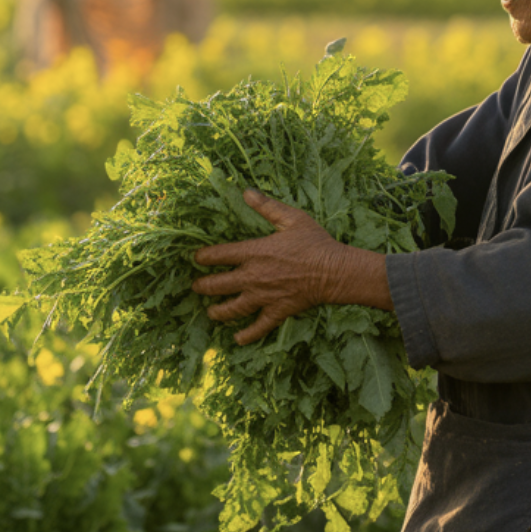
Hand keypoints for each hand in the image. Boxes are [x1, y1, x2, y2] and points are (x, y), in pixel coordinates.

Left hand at [192, 190, 390, 344]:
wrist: (334, 271)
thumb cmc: (315, 243)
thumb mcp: (292, 218)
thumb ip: (267, 207)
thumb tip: (246, 191)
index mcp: (254, 253)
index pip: (219, 255)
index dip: (204, 257)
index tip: (197, 258)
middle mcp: (253, 277)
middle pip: (218, 285)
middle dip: (203, 287)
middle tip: (196, 287)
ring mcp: (264, 297)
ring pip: (232, 309)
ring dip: (218, 312)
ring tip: (211, 313)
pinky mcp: (277, 311)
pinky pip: (258, 327)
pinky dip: (247, 335)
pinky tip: (237, 339)